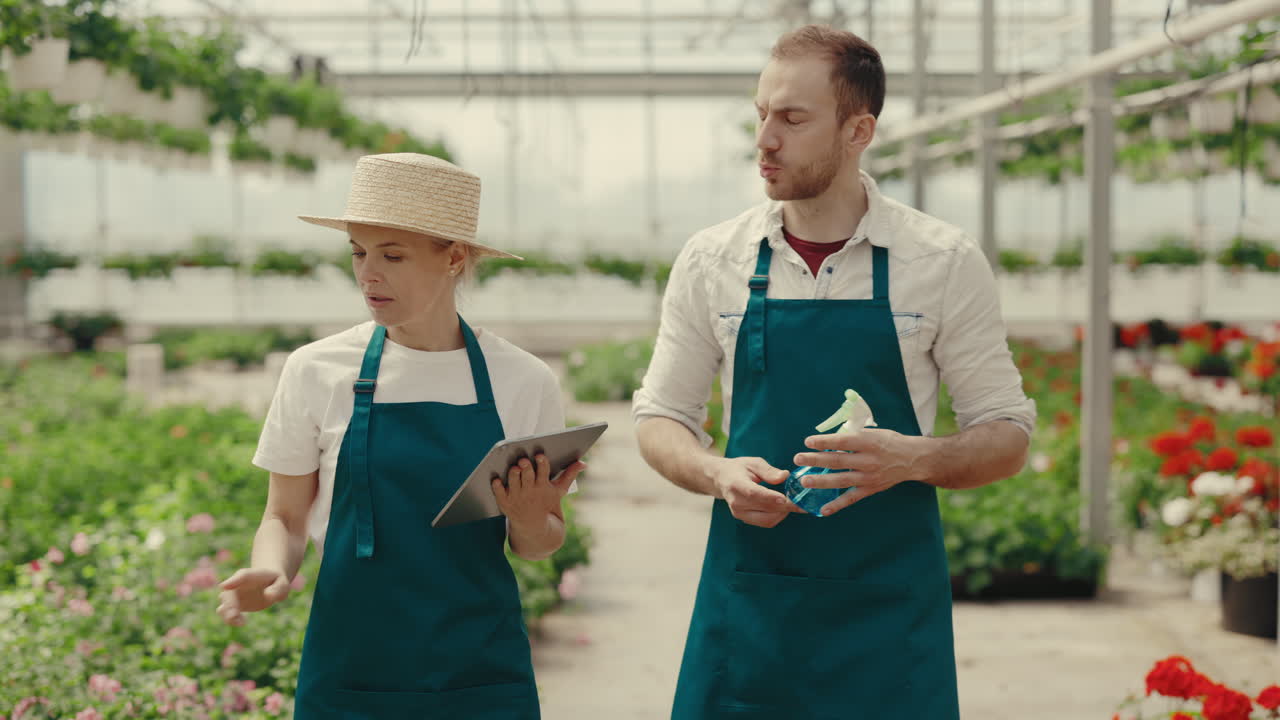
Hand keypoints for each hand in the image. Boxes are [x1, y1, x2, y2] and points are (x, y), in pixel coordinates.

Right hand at [217, 568, 290, 625]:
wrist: (270, 584)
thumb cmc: (277, 582)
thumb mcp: (282, 583)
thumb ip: (278, 588)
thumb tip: (268, 595)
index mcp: (250, 575)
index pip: (241, 576)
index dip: (232, 581)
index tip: (223, 586)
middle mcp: (237, 585)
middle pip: (227, 595)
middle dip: (229, 605)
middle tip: (235, 615)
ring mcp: (234, 597)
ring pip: (223, 607)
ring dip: (227, 615)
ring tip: (241, 622)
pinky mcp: (234, 607)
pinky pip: (226, 615)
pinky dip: (231, 620)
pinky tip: (243, 622)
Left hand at [493, 454, 584, 529]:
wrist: (534, 528)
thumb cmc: (546, 503)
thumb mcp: (559, 491)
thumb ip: (569, 475)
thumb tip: (583, 463)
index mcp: (543, 486)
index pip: (543, 472)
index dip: (541, 463)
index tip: (540, 455)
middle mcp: (529, 491)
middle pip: (527, 475)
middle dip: (526, 467)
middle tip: (524, 459)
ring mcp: (516, 497)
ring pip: (513, 481)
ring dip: (513, 474)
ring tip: (514, 467)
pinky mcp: (504, 502)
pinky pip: (499, 492)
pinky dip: (497, 486)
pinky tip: (496, 478)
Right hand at [712, 456, 800, 527]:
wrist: (722, 479)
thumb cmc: (739, 468)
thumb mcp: (753, 463)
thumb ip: (769, 471)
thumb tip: (785, 476)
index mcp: (736, 485)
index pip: (754, 494)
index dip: (770, 497)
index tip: (786, 499)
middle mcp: (736, 502)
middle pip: (764, 509)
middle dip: (786, 507)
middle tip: (802, 502)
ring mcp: (739, 513)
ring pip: (767, 520)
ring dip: (783, 513)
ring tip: (793, 503)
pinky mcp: (744, 519)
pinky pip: (765, 522)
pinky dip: (778, 516)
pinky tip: (783, 506)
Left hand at [792, 428, 928, 516]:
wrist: (912, 459)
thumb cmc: (889, 442)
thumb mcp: (873, 432)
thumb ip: (852, 435)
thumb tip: (829, 437)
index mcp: (868, 442)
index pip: (842, 441)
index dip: (824, 442)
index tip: (807, 442)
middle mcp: (868, 460)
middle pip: (838, 460)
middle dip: (816, 460)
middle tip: (798, 459)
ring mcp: (869, 477)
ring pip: (841, 480)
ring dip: (821, 481)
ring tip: (804, 481)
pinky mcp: (870, 489)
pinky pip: (851, 498)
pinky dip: (837, 505)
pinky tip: (823, 509)